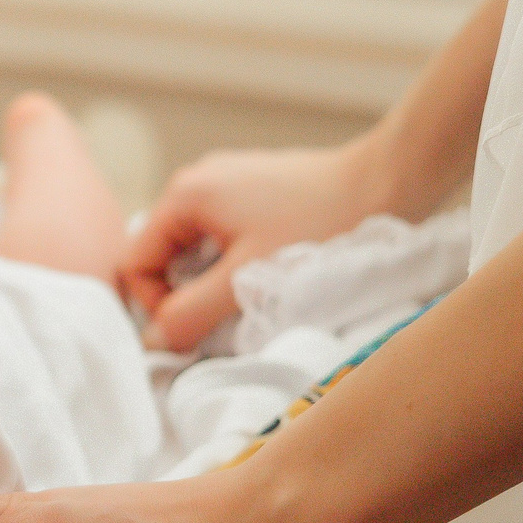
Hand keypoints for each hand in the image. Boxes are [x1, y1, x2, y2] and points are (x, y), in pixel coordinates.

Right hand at [117, 141, 387, 351]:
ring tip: (252, 295)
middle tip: (225, 317)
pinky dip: (233, 262)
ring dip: (212, 281)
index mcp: (183, 195)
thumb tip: (152, 342)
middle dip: (185, 293)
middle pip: (161, 255)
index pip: (135, 263)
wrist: (387, 182)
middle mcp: (196, 181)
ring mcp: (226, 181)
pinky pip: (221, 235)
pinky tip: (268, 273)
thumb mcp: (246, 279)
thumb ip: (191, 313)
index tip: (195, 328)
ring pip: (194, 248)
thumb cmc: (320, 225)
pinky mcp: (254, 188)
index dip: (155, 305)